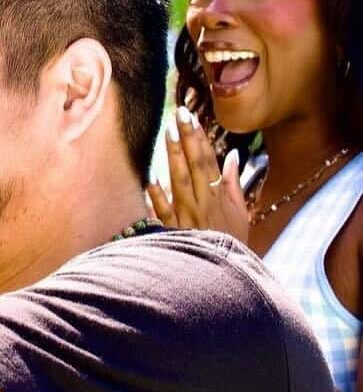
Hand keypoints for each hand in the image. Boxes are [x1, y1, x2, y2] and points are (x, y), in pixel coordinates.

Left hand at [147, 106, 248, 240]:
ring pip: (179, 182)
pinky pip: (163, 212)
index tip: (192, 118)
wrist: (219, 277)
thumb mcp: (241, 214)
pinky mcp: (171, 231)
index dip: (200, 139)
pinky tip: (150, 178)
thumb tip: (233, 156)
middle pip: (194, 166)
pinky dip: (157, 196)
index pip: (209, 162)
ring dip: (173, 158)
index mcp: (219, 198)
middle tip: (179, 114)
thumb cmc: (231, 243)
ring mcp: (185, 217)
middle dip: (187, 139)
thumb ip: (234, 185)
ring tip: (167, 133)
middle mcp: (202, 204)